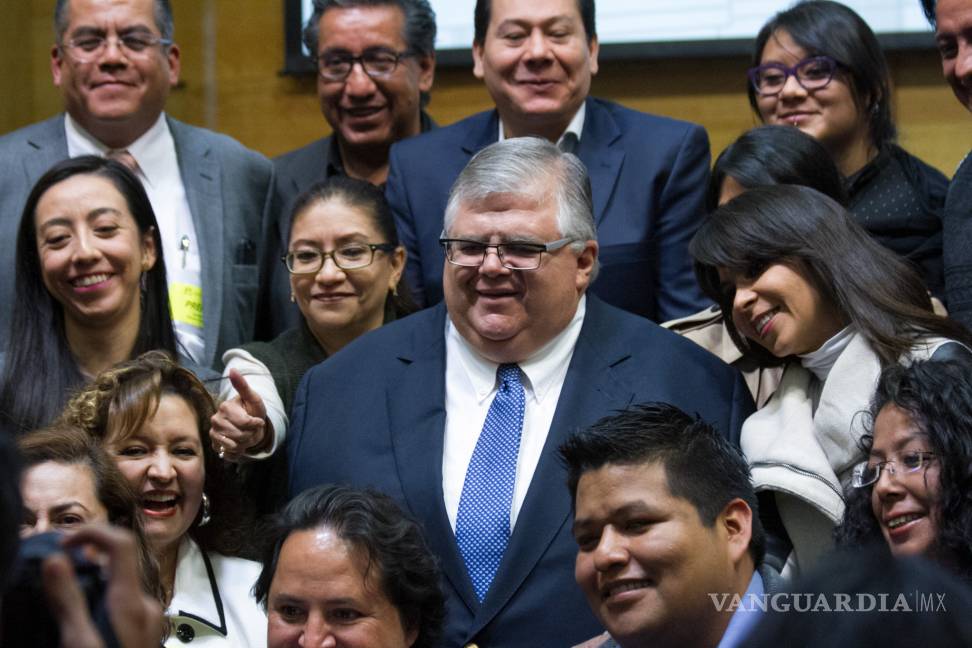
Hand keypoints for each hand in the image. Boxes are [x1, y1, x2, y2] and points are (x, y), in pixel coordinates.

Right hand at [42, 525, 164, 647]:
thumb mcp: (80, 640)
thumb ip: (69, 600)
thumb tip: (55, 559)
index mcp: (132, 601)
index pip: (123, 543)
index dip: (94, 532)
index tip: (65, 542)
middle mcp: (147, 604)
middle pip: (121, 564)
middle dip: (90, 558)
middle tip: (60, 567)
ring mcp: (150, 618)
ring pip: (122, 585)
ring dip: (96, 581)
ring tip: (68, 592)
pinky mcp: (147, 630)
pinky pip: (125, 603)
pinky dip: (105, 599)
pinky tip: (86, 614)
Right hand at [210, 369, 270, 461]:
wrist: (250, 426)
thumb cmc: (252, 411)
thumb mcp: (253, 398)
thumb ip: (243, 386)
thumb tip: (233, 369)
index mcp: (225, 407)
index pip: (246, 423)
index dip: (256, 424)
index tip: (258, 421)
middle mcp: (215, 420)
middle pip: (241, 435)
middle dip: (251, 434)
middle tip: (251, 429)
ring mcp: (213, 433)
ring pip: (235, 445)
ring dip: (245, 443)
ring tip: (246, 435)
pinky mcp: (214, 445)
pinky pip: (228, 453)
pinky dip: (238, 451)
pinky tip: (240, 443)